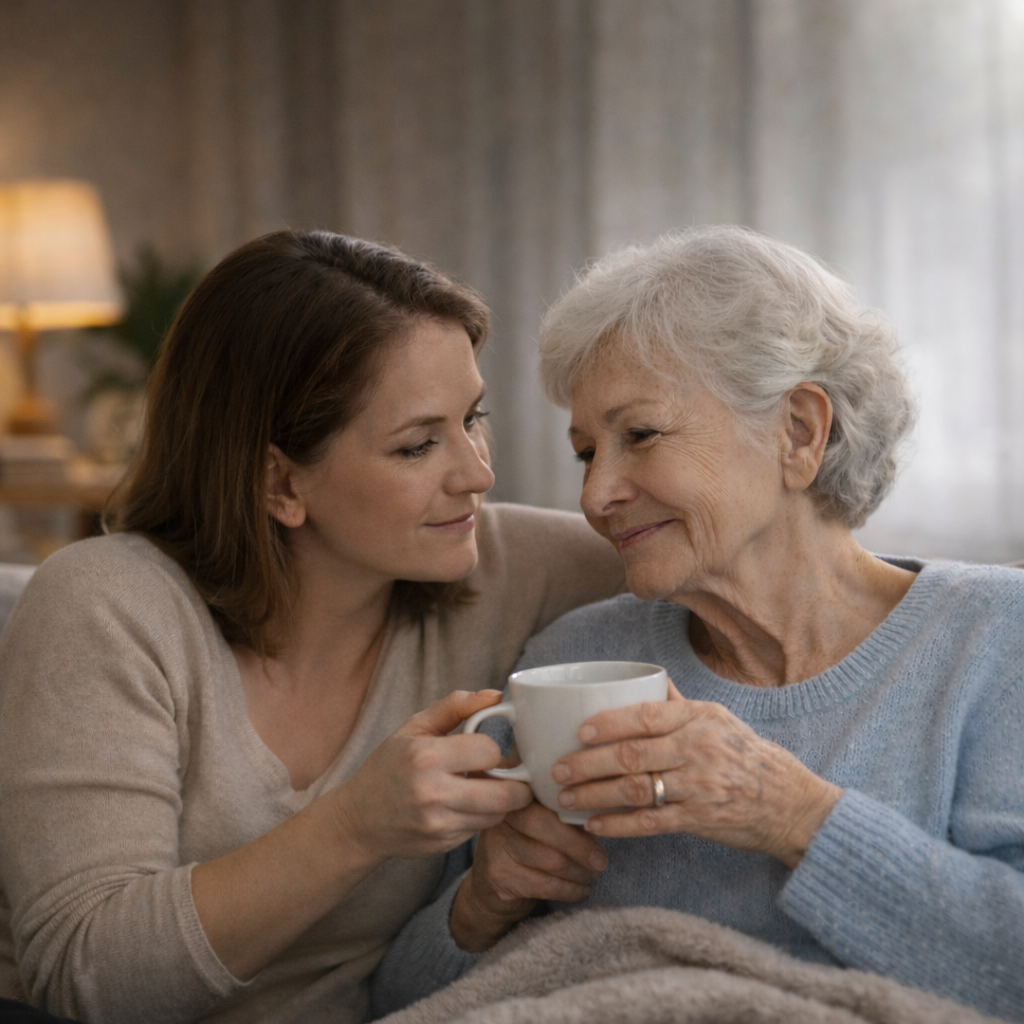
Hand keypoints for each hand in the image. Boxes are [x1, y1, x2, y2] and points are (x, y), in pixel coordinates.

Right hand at [334, 690, 532, 862]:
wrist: (358, 820)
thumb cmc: (387, 767)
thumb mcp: (414, 728)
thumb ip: (455, 707)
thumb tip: (496, 696)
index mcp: (426, 756)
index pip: (489, 751)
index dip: (493, 749)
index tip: (486, 750)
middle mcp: (433, 793)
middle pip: (504, 794)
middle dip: (516, 784)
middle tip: (513, 777)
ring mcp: (438, 823)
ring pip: (497, 815)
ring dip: (502, 802)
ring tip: (489, 789)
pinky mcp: (443, 844)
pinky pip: (479, 829)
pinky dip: (481, 817)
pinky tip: (467, 806)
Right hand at [449, 801, 607, 951]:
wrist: (488, 890)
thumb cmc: (525, 847)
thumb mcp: (538, 821)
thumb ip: (560, 811)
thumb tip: (599, 813)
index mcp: (513, 792)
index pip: (545, 794)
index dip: (573, 809)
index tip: (597, 824)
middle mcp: (500, 814)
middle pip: (544, 825)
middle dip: (580, 846)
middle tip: (600, 861)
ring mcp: (496, 844)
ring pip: (550, 859)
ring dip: (580, 872)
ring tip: (592, 875)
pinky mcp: (499, 874)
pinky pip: (546, 885)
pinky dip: (570, 890)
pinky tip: (581, 891)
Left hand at [551, 682, 841, 867]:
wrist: (792, 804)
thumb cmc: (748, 756)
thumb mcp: (719, 720)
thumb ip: (679, 705)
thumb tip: (648, 679)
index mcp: (699, 718)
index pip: (645, 716)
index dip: (608, 723)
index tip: (578, 731)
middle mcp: (698, 750)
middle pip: (632, 755)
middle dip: (588, 764)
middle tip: (557, 770)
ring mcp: (699, 787)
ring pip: (637, 789)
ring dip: (595, 795)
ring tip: (566, 799)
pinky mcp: (700, 821)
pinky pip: (651, 824)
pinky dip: (619, 825)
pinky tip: (595, 826)